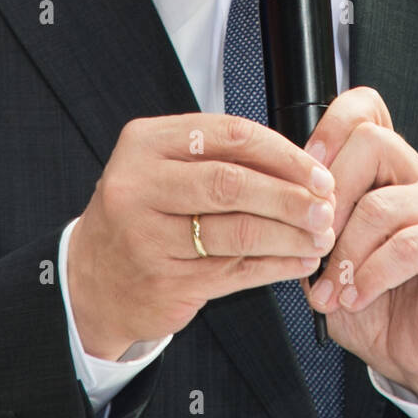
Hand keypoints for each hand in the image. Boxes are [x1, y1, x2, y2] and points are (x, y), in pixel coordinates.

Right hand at [68, 113, 336, 359]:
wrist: (92, 279)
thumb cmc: (141, 215)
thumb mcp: (164, 168)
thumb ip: (220, 158)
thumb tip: (301, 165)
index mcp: (146, 143)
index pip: (229, 136)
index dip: (282, 154)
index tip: (316, 171)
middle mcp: (140, 185)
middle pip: (233, 184)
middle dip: (290, 196)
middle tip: (325, 207)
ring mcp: (149, 236)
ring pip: (238, 232)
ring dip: (290, 235)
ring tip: (320, 236)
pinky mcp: (166, 281)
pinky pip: (236, 270)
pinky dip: (276, 266)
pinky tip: (298, 261)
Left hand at [303, 88, 417, 405]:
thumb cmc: (378, 306)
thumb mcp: (329, 261)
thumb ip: (310, 226)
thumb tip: (280, 205)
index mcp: (388, 173)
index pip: (368, 110)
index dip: (332, 127)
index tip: (301, 167)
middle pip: (371, 143)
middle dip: (330, 198)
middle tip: (314, 245)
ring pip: (381, 204)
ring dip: (345, 253)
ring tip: (331, 290)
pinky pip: (407, 245)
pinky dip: (372, 274)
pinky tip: (358, 296)